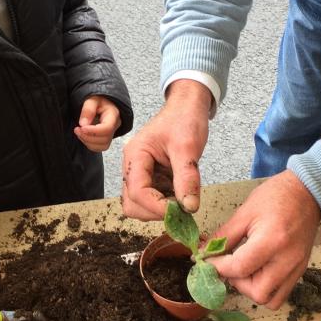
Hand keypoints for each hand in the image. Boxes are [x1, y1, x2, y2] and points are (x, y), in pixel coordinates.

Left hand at [74, 96, 120, 151]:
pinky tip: (83, 136)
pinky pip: (99, 148)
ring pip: (102, 146)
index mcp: (114, 115)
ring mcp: (112, 134)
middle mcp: (115, 126)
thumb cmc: (97, 100)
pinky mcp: (106, 139)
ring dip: (88, 142)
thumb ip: (88, 110)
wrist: (101, 103)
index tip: (81, 127)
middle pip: (105, 139)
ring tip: (79, 132)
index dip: (93, 131)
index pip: (107, 128)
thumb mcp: (92, 100)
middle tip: (77, 129)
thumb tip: (83, 124)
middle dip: (88, 137)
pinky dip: (89, 145)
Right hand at [121, 79, 210, 219]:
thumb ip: (187, 177)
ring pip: (140, 206)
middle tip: (181, 208)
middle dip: (155, 211)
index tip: (180, 211)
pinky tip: (181, 195)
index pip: (136, 191)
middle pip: (132, 204)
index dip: (156, 206)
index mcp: (135, 156)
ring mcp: (140, 175)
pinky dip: (166, 205)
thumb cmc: (184, 120)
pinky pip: (152, 201)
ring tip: (182, 200)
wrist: (187, 108)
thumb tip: (189, 207)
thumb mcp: (187, 146)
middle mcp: (132, 167)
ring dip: (160, 210)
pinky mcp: (151, 179)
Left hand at [210, 171, 320, 307]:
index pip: (239, 268)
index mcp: (272, 241)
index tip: (208, 260)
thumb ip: (223, 237)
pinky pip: (281, 294)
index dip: (218, 267)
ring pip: (270, 300)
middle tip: (229, 265)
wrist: (307, 193)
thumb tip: (204, 253)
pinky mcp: (300, 271)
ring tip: (245, 269)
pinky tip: (257, 270)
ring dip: (251, 289)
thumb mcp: (244, 212)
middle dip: (237, 282)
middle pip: (257, 293)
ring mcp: (297, 268)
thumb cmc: (275, 197)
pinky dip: (265, 288)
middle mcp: (287, 260)